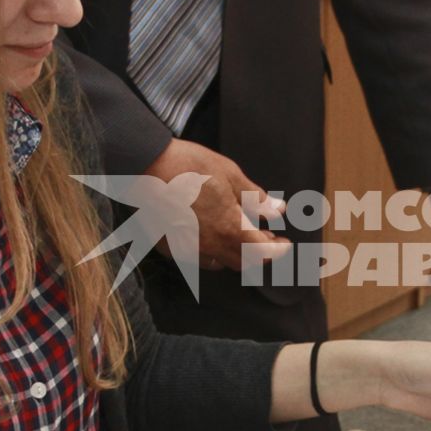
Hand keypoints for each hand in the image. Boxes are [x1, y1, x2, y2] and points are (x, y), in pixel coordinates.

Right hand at [144, 138, 289, 270]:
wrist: (145, 167)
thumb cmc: (189, 166)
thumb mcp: (231, 176)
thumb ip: (257, 199)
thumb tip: (278, 211)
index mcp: (230, 230)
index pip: (264, 253)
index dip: (278, 250)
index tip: (285, 242)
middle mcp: (210, 247)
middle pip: (245, 263)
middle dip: (261, 253)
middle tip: (268, 237)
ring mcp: (188, 250)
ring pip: (222, 264)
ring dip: (238, 255)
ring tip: (242, 235)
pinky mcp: (170, 248)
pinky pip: (199, 259)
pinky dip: (214, 253)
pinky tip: (214, 235)